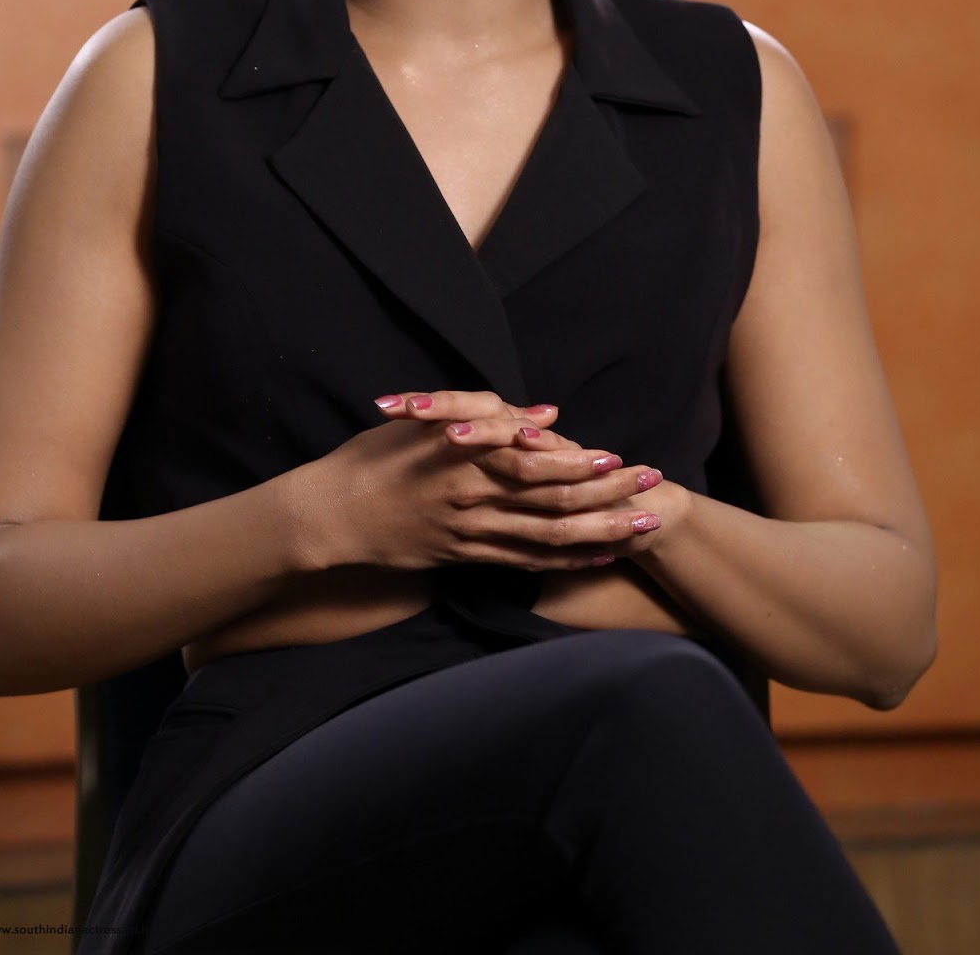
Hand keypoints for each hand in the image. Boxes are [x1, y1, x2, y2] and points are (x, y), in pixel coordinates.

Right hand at [330, 388, 679, 572]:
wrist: (329, 518)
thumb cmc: (372, 460)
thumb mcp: (421, 422)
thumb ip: (484, 414)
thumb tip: (545, 415)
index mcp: (465, 459)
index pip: (538, 463)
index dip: (583, 463)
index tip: (620, 457)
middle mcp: (474, 500)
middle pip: (555, 503)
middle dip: (608, 496)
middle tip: (651, 489)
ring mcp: (471, 535)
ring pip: (548, 539)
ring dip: (599, 533)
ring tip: (640, 527)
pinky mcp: (465, 559)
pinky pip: (525, 564)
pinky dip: (565, 560)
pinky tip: (597, 556)